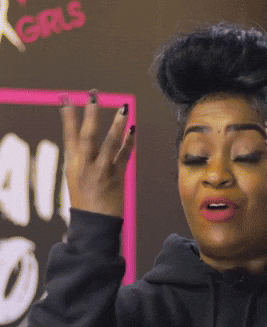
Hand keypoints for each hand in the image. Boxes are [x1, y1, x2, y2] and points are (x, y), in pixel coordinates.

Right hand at [60, 89, 134, 217]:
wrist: (94, 225)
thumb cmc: (86, 202)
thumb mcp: (75, 179)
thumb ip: (81, 161)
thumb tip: (84, 143)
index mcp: (72, 165)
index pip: (69, 136)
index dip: (68, 117)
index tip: (67, 99)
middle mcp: (85, 166)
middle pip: (87, 136)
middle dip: (90, 115)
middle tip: (92, 96)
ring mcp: (101, 172)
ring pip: (109, 144)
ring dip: (116, 125)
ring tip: (123, 109)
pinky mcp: (116, 178)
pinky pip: (124, 156)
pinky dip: (129, 143)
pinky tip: (133, 130)